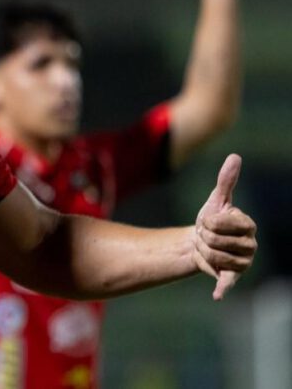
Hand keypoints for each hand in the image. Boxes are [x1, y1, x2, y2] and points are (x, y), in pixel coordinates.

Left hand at [191, 154, 256, 299]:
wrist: (201, 241)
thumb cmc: (212, 218)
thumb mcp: (217, 200)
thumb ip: (226, 181)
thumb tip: (235, 157)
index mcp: (248, 225)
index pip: (218, 222)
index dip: (207, 221)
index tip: (209, 221)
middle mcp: (251, 244)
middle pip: (214, 240)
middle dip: (203, 237)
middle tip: (207, 237)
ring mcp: (244, 262)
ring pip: (212, 255)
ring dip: (202, 251)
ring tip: (207, 248)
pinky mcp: (233, 275)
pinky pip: (227, 281)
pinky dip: (221, 287)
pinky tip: (216, 295)